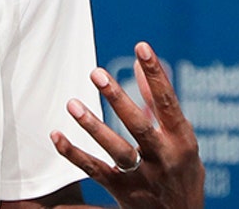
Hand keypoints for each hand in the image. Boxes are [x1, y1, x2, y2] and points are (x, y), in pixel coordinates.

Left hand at [51, 42, 204, 208]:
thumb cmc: (180, 169)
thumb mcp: (180, 137)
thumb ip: (158, 102)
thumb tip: (140, 63)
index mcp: (182, 141)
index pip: (169, 103)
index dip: (156, 75)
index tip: (141, 47)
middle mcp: (164, 158)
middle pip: (139, 126)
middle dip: (118, 99)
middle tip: (96, 72)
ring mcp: (143, 177)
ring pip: (117, 151)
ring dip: (93, 127)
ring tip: (72, 104)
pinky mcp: (122, 191)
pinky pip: (94, 170)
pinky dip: (74, 154)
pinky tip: (57, 136)